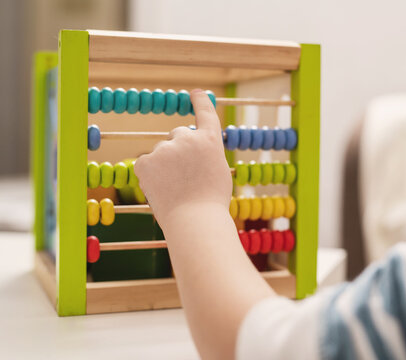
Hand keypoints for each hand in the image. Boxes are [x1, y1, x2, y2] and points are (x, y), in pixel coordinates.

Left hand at [134, 89, 232, 229]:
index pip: (205, 113)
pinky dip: (151, 175)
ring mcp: (164, 148)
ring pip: (161, 152)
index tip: (195, 93)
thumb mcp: (218, 171)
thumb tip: (193, 153)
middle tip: (185, 174)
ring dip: (165, 165)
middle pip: (178, 134)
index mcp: (210, 140)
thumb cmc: (211, 202)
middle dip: (178, 149)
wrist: (195, 220)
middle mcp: (187, 137)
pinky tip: (162, 190)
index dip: (200, 101)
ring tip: (175, 188)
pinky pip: (146, 164)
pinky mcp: (145, 162)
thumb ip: (206, 155)